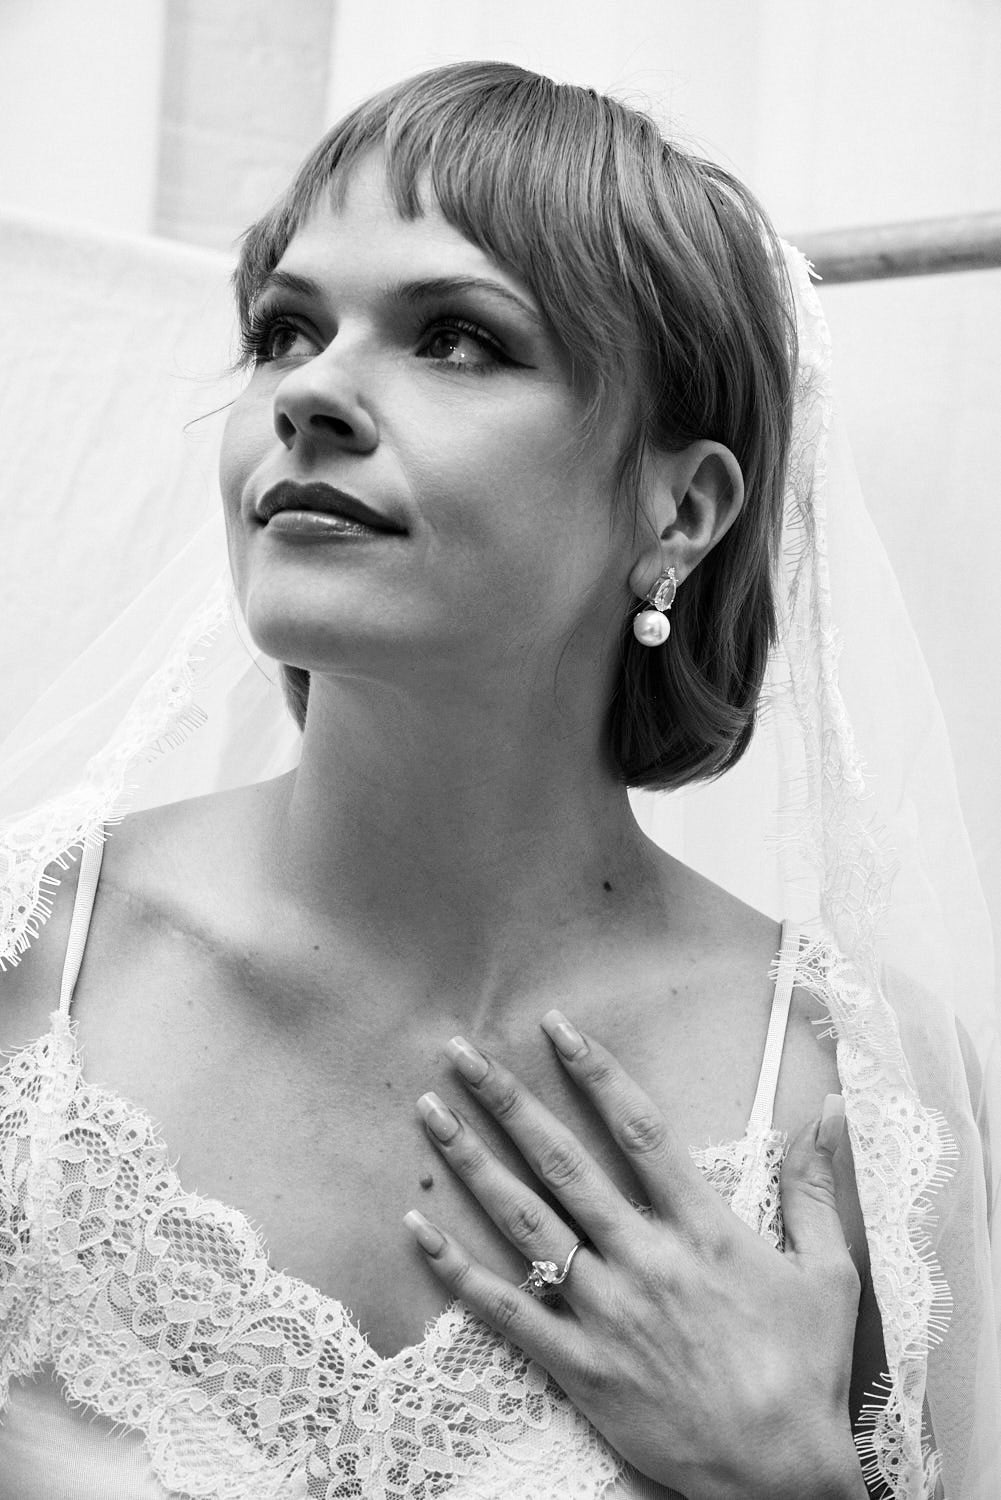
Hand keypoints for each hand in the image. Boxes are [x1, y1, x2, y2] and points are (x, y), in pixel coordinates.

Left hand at [403, 1012, 865, 1499]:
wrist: (779, 1478)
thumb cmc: (806, 1373)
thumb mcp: (828, 1273)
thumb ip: (816, 1186)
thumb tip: (832, 1109)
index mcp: (702, 1230)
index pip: (640, 1129)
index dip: (596, 1072)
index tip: (557, 1027)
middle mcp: (644, 1259)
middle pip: (564, 1164)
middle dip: (508, 1102)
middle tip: (462, 1054)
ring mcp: (606, 1312)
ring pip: (526, 1224)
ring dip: (473, 1165)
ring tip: (432, 1115)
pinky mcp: (580, 1366)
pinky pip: (508, 1310)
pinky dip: (459, 1270)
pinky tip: (419, 1230)